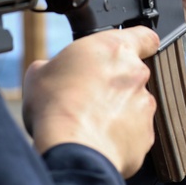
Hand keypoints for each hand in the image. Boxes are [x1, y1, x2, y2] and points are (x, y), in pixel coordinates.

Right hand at [22, 26, 159, 177]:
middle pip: (133, 75)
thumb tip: (53, 72)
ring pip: (134, 104)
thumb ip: (56, 64)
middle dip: (115, 85)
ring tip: (90, 123)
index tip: (127, 53)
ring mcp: (144, 105)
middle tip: (89, 97)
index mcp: (115, 49)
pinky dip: (121, 136)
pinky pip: (135, 132)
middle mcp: (136, 73)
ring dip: (118, 111)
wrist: (71, 149)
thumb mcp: (39, 72)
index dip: (139, 44)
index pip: (145, 36)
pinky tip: (98, 139)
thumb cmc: (55, 107)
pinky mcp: (145, 135)